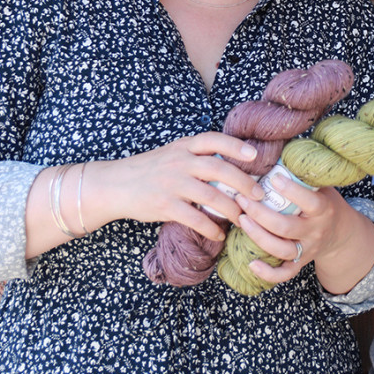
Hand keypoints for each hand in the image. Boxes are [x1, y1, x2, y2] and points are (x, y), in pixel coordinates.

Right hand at [91, 132, 265, 240]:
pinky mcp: (165, 206)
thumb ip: (197, 156)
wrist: (114, 185)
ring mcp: (172, 184)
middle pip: (219, 169)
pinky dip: (211, 227)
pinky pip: (195, 218)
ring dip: (232, 209)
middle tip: (259, 195)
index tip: (255, 154)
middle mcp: (179, 162)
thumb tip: (232, 165)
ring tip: (243, 218)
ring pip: (211, 195)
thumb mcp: (172, 154)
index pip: (213, 140)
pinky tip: (219, 233)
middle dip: (243, 182)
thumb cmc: (150, 170)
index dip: (235, 146)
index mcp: (184, 147)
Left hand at [235, 173, 373, 292]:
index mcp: (323, 209)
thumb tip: (278, 145)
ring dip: (258, 236)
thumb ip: (303, 173)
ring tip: (241, 220)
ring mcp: (307, 250)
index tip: (273, 177)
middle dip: (261, 214)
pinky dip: (267, 273)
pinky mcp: (300, 264)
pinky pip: (284, 274)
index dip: (291, 190)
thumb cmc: (324, 201)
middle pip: (286, 227)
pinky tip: (251, 263)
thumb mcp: (321, 185)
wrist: (342, 233)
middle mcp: (316, 231)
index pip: (308, 201)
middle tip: (242, 199)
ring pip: (282, 250)